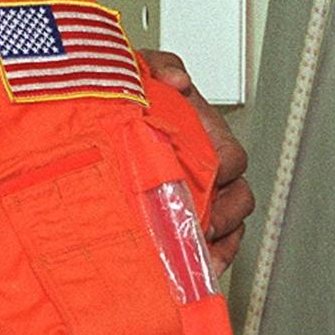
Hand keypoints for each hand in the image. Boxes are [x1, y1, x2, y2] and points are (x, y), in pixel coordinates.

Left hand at [142, 49, 254, 274]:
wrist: (97, 112)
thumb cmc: (127, 92)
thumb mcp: (138, 70)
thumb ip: (161, 67)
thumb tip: (178, 80)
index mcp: (203, 130)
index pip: (229, 157)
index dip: (221, 171)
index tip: (204, 182)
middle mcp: (208, 162)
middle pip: (237, 197)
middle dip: (220, 216)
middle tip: (193, 226)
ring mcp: (202, 189)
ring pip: (230, 223)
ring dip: (216, 241)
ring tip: (193, 254)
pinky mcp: (190, 212)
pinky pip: (218, 242)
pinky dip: (214, 257)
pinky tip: (199, 268)